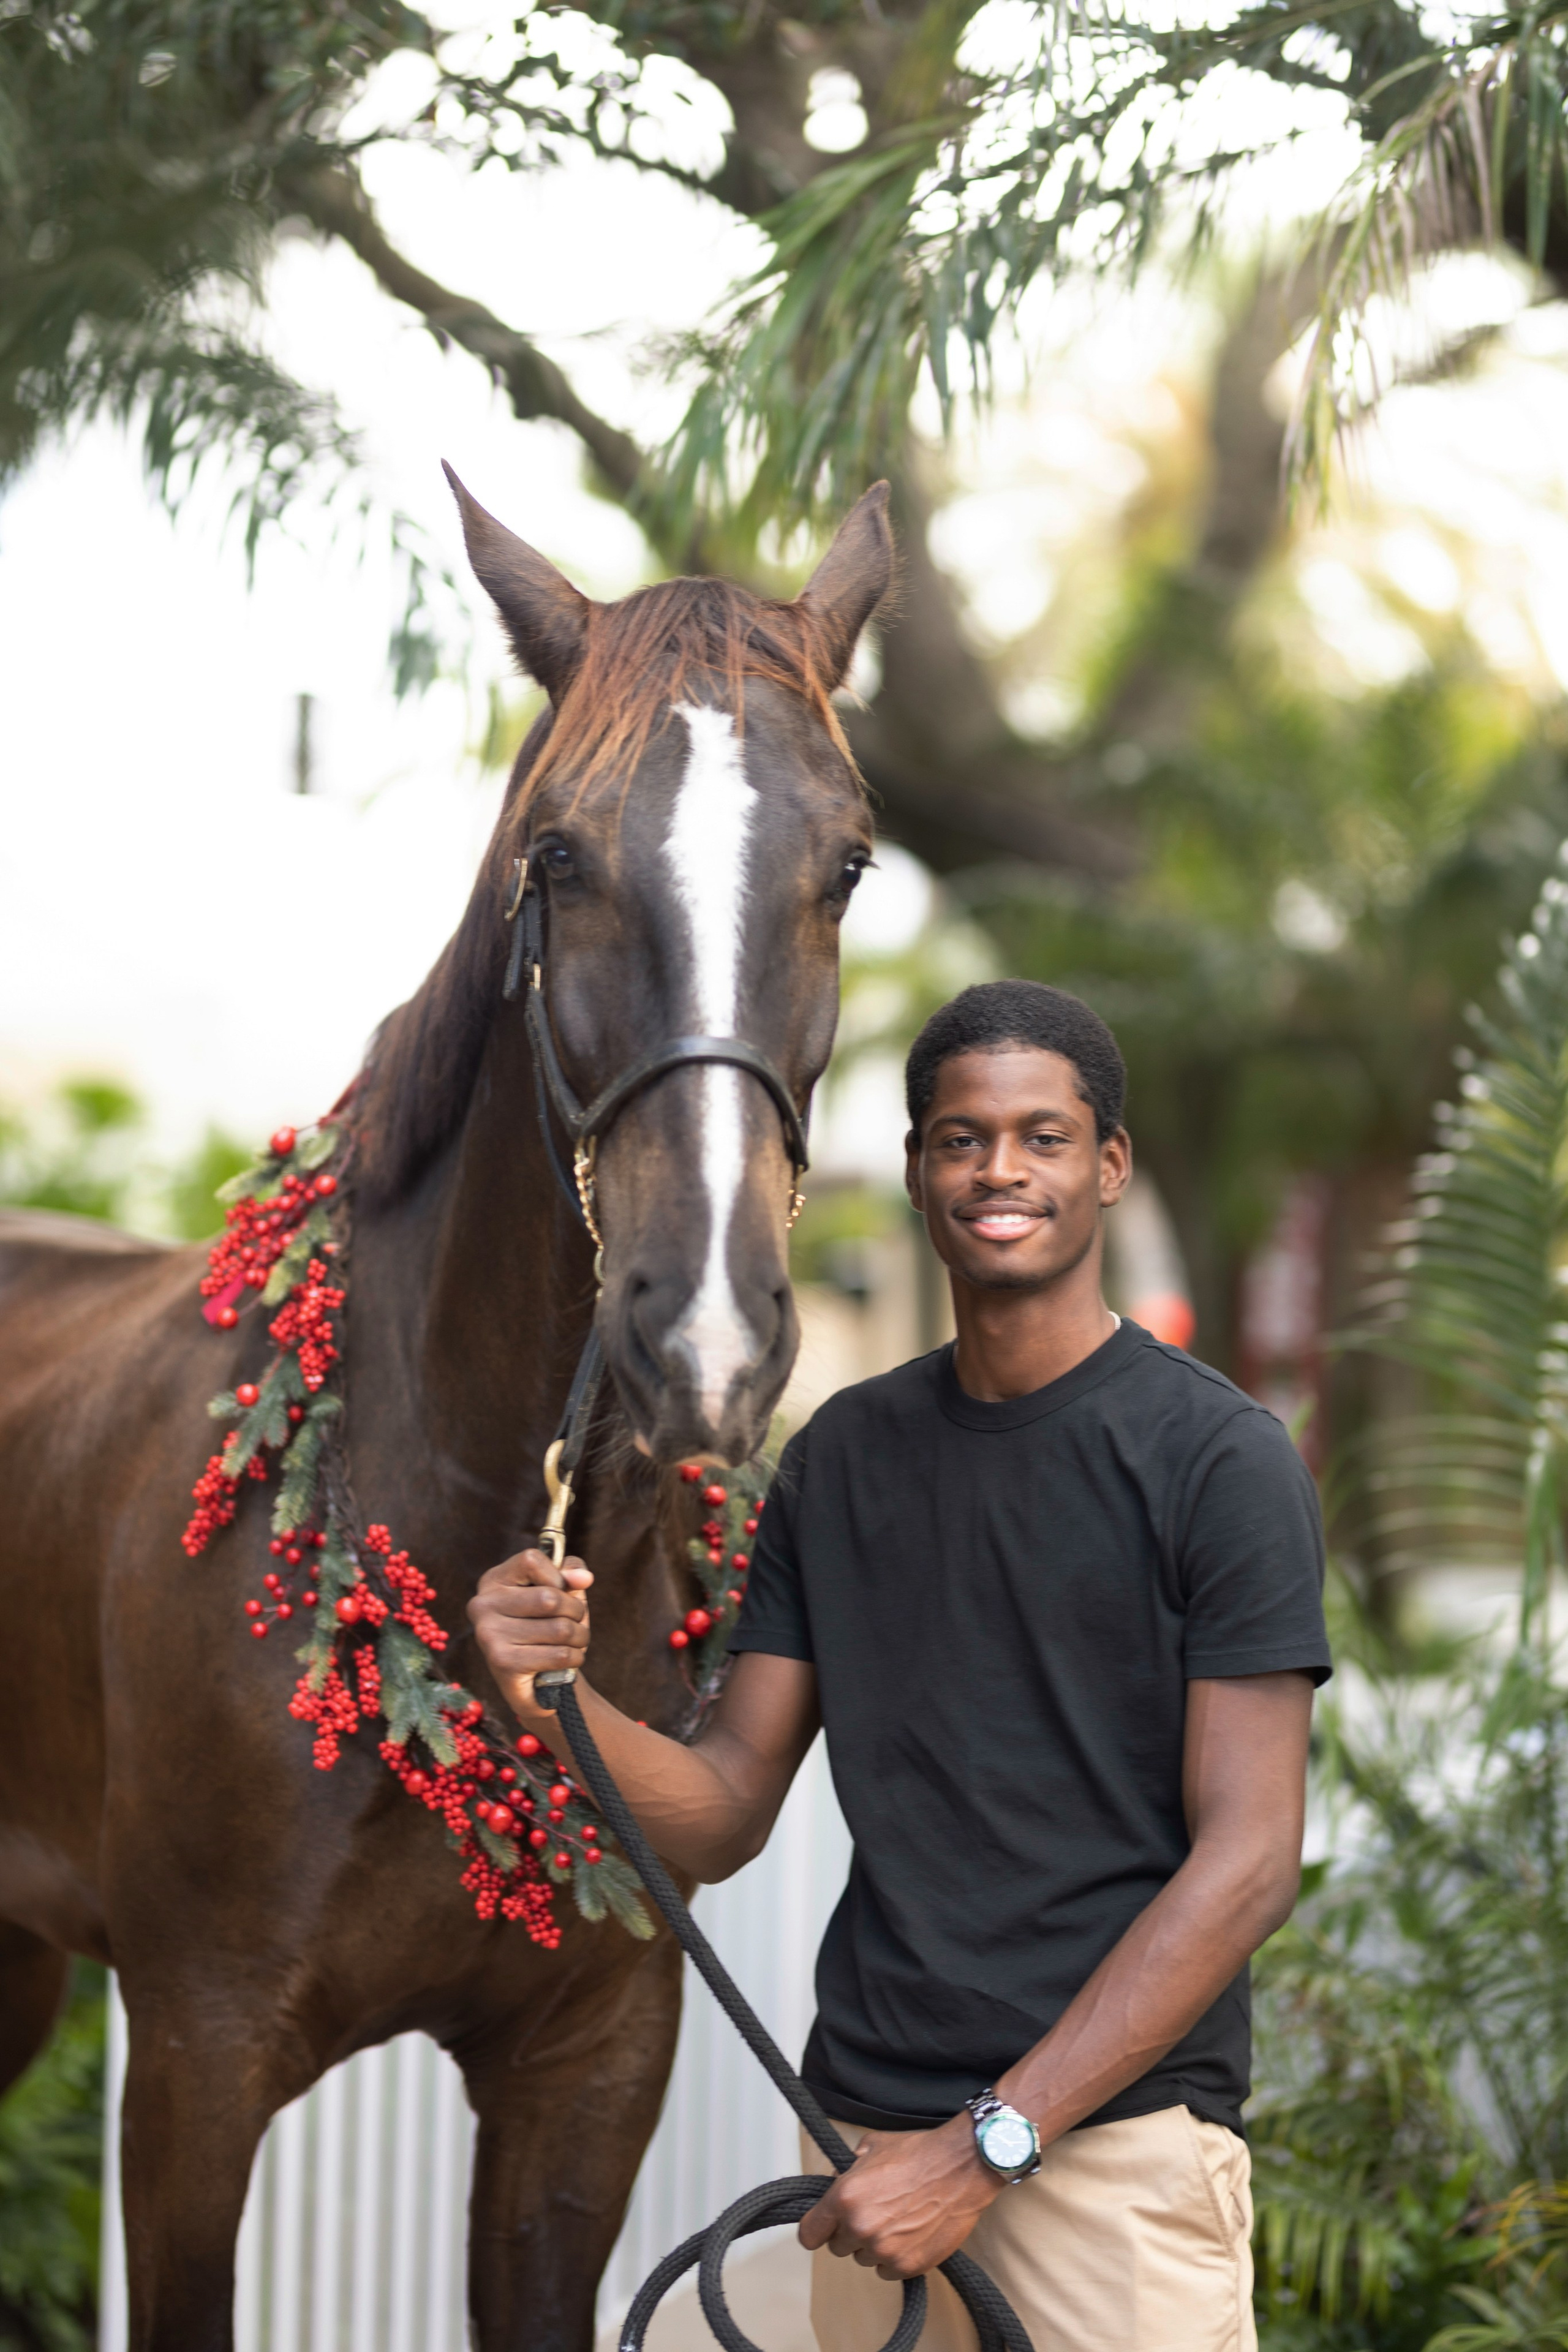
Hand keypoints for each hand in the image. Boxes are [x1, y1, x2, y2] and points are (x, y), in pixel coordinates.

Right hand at [468, 1549, 592, 1717]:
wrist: (536, 1681)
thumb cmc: (548, 1625)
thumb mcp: (561, 1590)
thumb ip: (570, 1572)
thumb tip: (583, 1577)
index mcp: (493, 1581)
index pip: (531, 1560)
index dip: (558, 1575)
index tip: (563, 1590)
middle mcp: (483, 1605)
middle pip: (550, 1597)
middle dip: (576, 1611)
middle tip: (577, 1622)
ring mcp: (489, 1635)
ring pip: (560, 1628)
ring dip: (580, 1636)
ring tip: (575, 1641)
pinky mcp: (502, 1663)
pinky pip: (559, 1654)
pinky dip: (575, 1657)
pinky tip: (568, 1659)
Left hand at [797, 2115, 1001, 2280]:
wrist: (961, 2167)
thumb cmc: (917, 2152)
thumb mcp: (871, 2147)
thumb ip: (847, 2170)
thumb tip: (836, 2184)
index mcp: (844, 2197)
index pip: (809, 2233)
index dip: (815, 2230)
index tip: (821, 2229)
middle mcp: (860, 2227)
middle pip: (837, 2247)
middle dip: (849, 2232)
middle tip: (871, 2214)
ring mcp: (884, 2250)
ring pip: (863, 2259)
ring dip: (873, 2245)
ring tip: (895, 2221)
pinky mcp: (908, 2266)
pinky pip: (886, 2271)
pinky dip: (894, 2257)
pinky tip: (908, 2235)